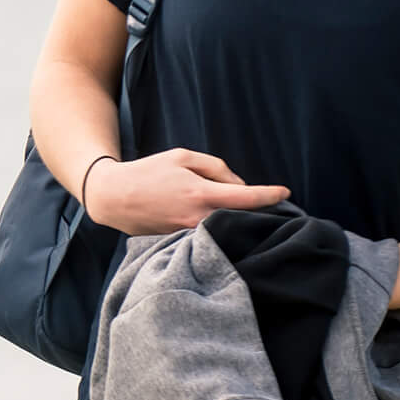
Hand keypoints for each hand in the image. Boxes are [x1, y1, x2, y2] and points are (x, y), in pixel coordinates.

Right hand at [84, 148, 288, 236]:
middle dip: (259, 212)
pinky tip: (223, 224)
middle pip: (242, 218)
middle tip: (272, 205)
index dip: (271, 195)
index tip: (286, 193)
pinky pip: (209, 236)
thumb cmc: (148, 172)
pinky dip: (220, 229)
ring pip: (227, 229)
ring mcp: (190, 235)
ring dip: (240, 222)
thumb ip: (216, 167)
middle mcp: (199, 218)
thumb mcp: (182, 156)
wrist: (113, 197)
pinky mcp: (181, 243)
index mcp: (201, 193)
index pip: (248, 198)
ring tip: (249, 215)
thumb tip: (239, 185)